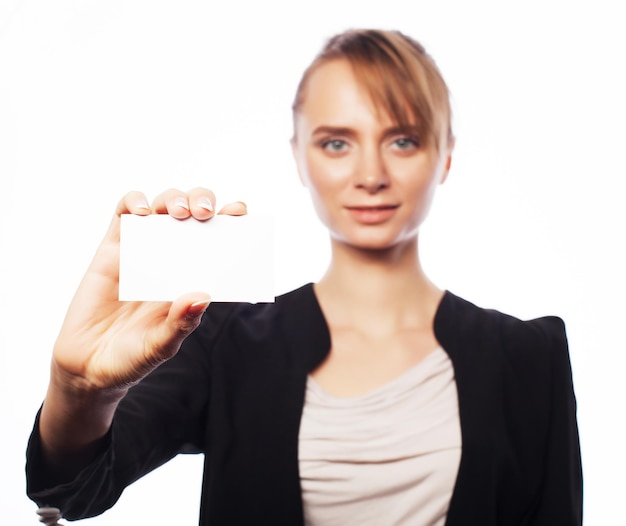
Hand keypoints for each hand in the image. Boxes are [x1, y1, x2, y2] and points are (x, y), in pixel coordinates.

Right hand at [51, 188, 246, 392]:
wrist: (87, 368)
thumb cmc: (132, 358)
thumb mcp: (161, 346)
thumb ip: (180, 324)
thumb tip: (202, 296)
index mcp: (192, 279)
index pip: (218, 242)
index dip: (231, 222)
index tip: (240, 211)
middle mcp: (171, 260)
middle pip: (192, 214)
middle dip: (202, 201)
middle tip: (205, 213)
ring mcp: (142, 252)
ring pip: (162, 208)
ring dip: (173, 199)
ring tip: (179, 213)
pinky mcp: (112, 250)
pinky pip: (124, 214)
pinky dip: (134, 202)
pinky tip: (142, 213)